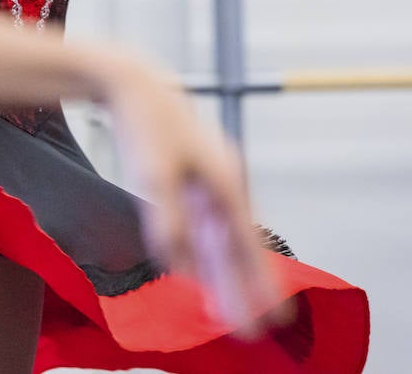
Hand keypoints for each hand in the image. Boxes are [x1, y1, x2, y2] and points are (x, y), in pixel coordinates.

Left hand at [106, 59, 284, 334]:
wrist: (136, 83)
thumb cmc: (147, 127)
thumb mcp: (153, 178)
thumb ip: (168, 224)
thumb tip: (179, 267)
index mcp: (226, 185)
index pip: (247, 247)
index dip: (261, 285)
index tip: (275, 317)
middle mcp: (226, 184)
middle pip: (238, 248)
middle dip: (245, 289)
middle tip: (255, 329)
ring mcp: (211, 180)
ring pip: (222, 238)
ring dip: (225, 274)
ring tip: (233, 311)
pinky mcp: (193, 176)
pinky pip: (206, 223)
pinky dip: (207, 249)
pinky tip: (202, 270)